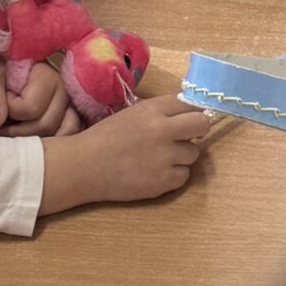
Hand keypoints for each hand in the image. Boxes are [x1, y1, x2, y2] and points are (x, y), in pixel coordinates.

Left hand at [0, 53, 78, 136]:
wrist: (15, 75)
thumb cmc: (7, 77)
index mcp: (48, 77)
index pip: (31, 108)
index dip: (12, 110)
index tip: (4, 103)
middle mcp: (66, 92)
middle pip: (46, 125)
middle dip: (20, 131)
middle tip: (5, 127)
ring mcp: (73, 108)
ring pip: (60, 135)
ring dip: (36, 141)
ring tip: (20, 136)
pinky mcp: (74, 121)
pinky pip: (68, 139)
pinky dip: (52, 145)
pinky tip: (35, 142)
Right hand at [41, 93, 209, 211]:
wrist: (84, 166)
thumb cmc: (105, 137)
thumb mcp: (132, 114)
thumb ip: (159, 112)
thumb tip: (188, 112)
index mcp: (153, 110)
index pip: (190, 104)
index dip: (191, 113)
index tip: (188, 119)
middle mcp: (163, 130)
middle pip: (202, 125)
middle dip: (197, 131)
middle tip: (185, 137)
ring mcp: (165, 157)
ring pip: (193, 153)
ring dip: (182, 156)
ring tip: (160, 158)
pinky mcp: (163, 181)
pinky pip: (184, 176)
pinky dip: (173, 176)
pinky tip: (155, 173)